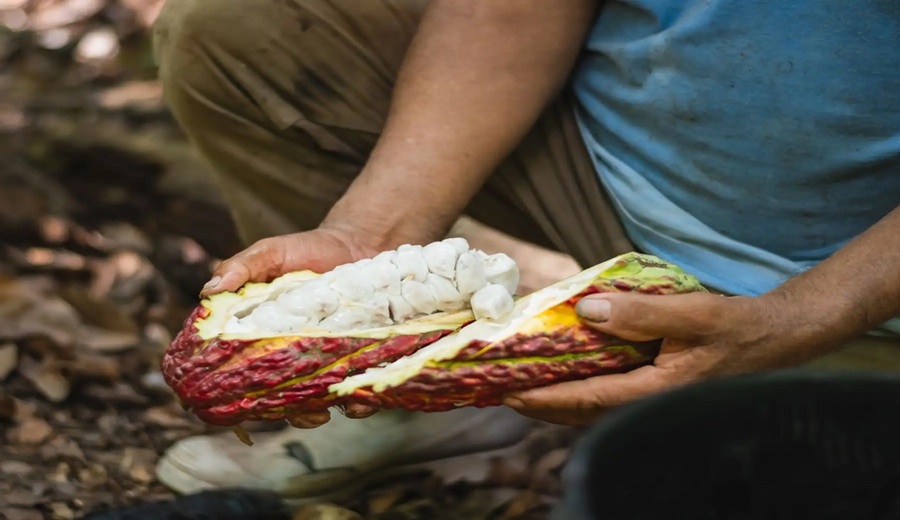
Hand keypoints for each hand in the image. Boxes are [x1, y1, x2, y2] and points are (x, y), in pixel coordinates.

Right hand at [200, 226, 385, 426]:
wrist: (357, 243)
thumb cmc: (307, 250)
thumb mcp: (270, 252)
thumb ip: (242, 267)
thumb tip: (210, 290)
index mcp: (258, 336)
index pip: (238, 370)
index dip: (233, 390)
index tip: (232, 401)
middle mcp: (286, 356)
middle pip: (275, 396)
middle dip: (282, 411)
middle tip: (293, 412)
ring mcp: (321, 360)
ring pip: (314, 400)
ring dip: (317, 413)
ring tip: (325, 411)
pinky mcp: (354, 359)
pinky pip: (355, 389)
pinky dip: (359, 400)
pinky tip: (362, 399)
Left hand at [502, 291, 800, 425]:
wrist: (774, 339)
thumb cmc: (736, 328)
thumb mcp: (693, 315)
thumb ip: (641, 313)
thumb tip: (586, 310)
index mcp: (654, 390)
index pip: (586, 400)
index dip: (544, 399)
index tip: (507, 392)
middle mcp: (647, 402)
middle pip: (580, 413)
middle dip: (538, 405)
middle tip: (498, 392)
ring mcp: (651, 399)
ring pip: (591, 408)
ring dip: (555, 401)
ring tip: (519, 387)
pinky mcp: (654, 390)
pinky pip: (606, 396)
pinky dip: (578, 390)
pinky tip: (563, 375)